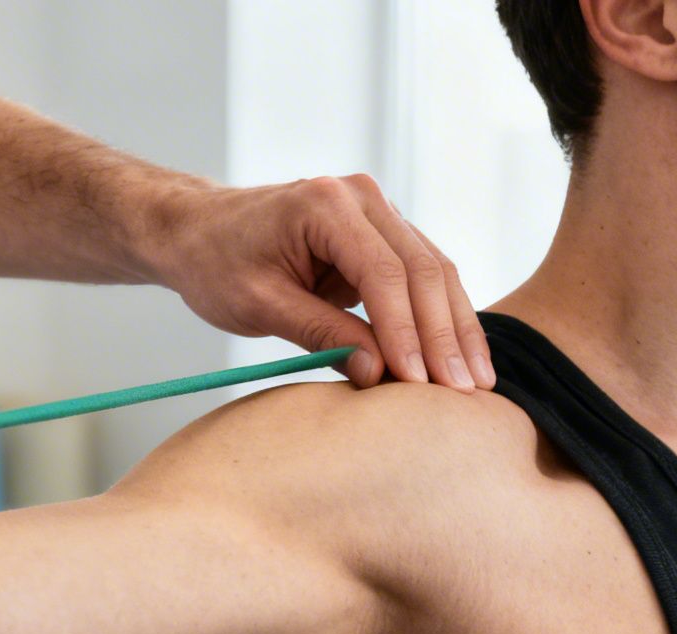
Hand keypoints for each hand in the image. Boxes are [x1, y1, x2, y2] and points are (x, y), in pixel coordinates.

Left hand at [144, 175, 493, 392]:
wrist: (199, 231)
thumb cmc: (217, 263)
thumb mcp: (259, 305)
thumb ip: (320, 335)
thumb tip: (379, 375)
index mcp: (326, 203)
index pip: (382, 273)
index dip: (405, 332)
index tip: (419, 383)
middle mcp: (362, 198)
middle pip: (423, 268)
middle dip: (445, 335)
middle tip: (465, 392)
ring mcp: (379, 214)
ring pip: (436, 273)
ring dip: (456, 330)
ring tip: (477, 384)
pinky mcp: (383, 238)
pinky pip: (423, 279)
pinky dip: (441, 320)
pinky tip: (460, 360)